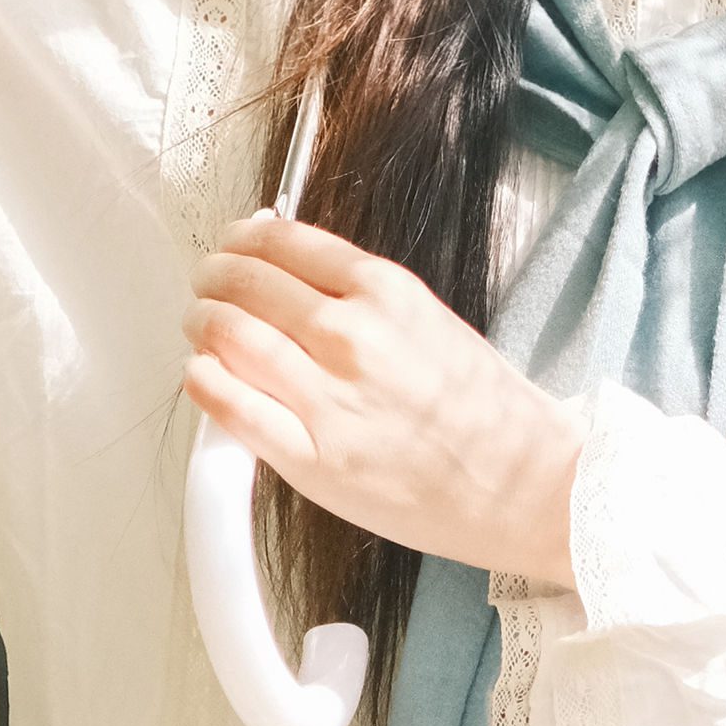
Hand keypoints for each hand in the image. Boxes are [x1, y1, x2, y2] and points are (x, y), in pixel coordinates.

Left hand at [184, 214, 580, 590]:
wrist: (526, 486)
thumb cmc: (486, 409)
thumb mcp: (429, 318)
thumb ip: (360, 296)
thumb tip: (291, 272)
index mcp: (386, 290)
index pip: (285, 243)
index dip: (244, 239)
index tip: (233, 243)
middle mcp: (352, 335)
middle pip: (247, 284)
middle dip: (215, 277)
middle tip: (206, 283)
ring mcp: (329, 399)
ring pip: (230, 338)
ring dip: (202, 323)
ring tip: (199, 324)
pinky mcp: (314, 460)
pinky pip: (233, 409)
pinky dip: (205, 383)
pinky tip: (201, 374)